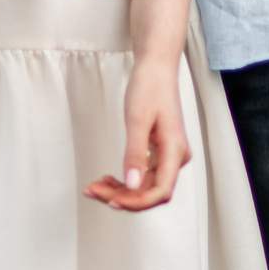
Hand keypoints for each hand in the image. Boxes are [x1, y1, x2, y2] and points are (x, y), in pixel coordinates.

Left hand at [85, 55, 189, 211]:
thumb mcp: (137, 120)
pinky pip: (144, 174)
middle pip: (150, 191)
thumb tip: (131, 184)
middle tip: (92, 189)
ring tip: (95, 185)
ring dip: (120, 190)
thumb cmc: (149, 87)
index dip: (137, 201)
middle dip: (122, 195)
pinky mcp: (160, 152)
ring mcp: (168, 155)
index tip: (111, 201)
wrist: (156, 68)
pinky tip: (108, 178)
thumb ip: (135, 154)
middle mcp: (175, 157)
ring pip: (145, 185)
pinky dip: (125, 179)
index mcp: (175, 151)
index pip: (160, 191)